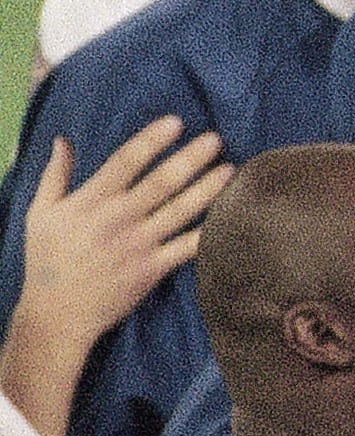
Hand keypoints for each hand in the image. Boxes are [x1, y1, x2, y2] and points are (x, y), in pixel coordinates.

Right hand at [19, 117, 230, 344]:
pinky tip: (232, 213)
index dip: (151, 140)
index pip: (125, 162)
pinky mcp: (154, 268)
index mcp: (91, 201)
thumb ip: (55, 174)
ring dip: (208, 188)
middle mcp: (119, 219)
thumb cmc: (47, 260)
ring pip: (181, 210)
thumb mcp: (41, 213)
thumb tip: (63, 140)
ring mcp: (139, 244)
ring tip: (231, 168)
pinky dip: (210, 230)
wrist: (56, 314)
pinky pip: (188, 246)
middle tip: (216, 138)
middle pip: (161, 182)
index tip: (176, 121)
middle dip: (191, 158)